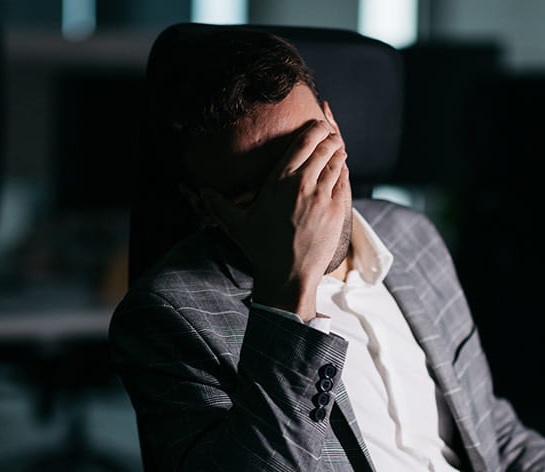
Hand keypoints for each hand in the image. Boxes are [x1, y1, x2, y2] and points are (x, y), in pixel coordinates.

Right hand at [200, 119, 350, 320]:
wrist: (287, 275)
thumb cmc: (261, 250)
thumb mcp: (236, 225)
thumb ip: (218, 204)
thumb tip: (201, 192)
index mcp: (279, 181)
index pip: (302, 143)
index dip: (314, 129)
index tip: (318, 123)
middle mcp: (302, 184)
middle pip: (324, 147)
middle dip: (329, 137)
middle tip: (330, 133)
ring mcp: (322, 197)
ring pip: (337, 162)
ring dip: (338, 152)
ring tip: (337, 146)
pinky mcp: (336, 211)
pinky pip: (343, 181)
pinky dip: (344, 170)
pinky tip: (342, 167)